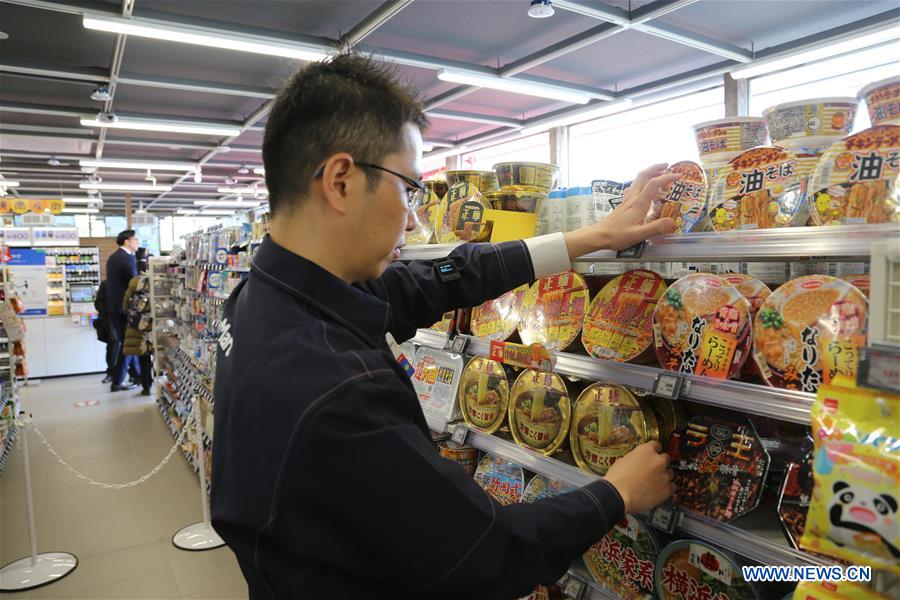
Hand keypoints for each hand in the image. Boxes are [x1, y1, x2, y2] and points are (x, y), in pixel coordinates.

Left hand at [563, 163, 678, 258]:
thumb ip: (656, 228)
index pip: (654, 184)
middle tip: (668, 166)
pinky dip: (642, 182)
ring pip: (638, 180)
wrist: (599, 236)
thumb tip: (672, 221)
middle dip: (656, 167)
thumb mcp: (639, 235)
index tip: (679, 176)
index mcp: (638, 203)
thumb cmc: (617, 236)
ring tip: (659, 174)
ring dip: (649, 173)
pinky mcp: (623, 203)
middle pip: (643, 175)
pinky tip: (644, 188)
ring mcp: (627, 199)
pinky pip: (634, 187)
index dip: (667, 177)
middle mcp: (632, 198)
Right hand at [603, 441, 674, 513]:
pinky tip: (659, 491)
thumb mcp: (622, 460)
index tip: (652, 454)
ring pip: (670, 473)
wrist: (618, 495)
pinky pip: (672, 487)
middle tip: (652, 470)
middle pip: (666, 458)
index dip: (654, 450)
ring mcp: (664, 475)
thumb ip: (634, 458)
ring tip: (654, 482)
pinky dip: (667, 488)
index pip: (656, 444)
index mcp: (647, 450)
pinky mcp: (667, 490)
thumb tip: (636, 462)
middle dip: (660, 464)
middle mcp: (658, 461)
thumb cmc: (617, 479)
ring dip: (663, 476)